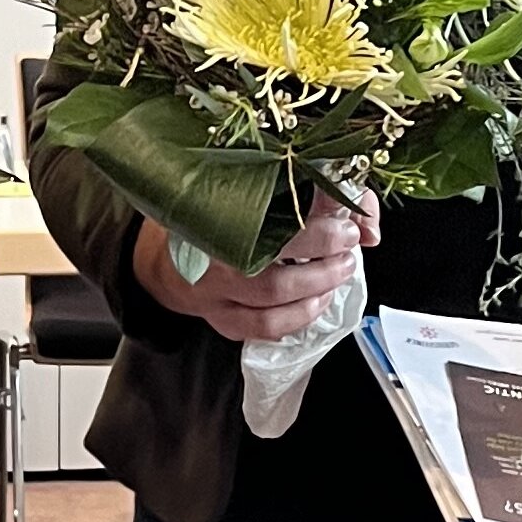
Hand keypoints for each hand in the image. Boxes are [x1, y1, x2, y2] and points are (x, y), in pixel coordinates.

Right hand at [132, 187, 380, 343]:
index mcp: (214, 221)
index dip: (315, 231)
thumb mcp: (241, 195)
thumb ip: (297, 192)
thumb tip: (355, 209)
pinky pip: (263, 329)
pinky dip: (297, 318)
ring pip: (271, 306)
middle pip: (272, 276)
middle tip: (347, 249)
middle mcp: (212, 262)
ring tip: (338, 273)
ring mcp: (215, 296)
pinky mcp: (221, 320)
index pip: (269, 226)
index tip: (345, 225)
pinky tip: (316, 302)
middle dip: (322, 266)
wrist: (165, 261)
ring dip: (315, 293)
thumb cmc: (212, 222)